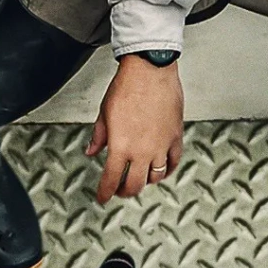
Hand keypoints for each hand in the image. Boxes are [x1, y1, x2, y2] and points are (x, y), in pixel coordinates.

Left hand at [87, 55, 184, 203]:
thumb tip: (92, 150)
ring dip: (145, 181)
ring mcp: (161, 146)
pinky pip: (173, 163)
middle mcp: (142, 151)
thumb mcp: (105, 112)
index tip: (103, 198)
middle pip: (134, 185)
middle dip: (125, 191)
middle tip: (120, 190)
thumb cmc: (127, 86)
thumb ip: (99, 135)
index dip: (105, 193)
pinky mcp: (175, 138)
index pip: (111, 180)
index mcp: (120, 145)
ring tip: (139, 178)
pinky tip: (160, 170)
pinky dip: (166, 171)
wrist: (150, 70)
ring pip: (154, 177)